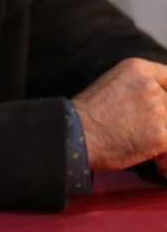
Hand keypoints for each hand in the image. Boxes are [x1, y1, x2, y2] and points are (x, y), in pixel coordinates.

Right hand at [73, 58, 166, 173]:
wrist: (73, 134)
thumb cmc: (86, 114)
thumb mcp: (110, 85)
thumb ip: (136, 88)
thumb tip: (155, 103)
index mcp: (138, 69)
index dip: (165, 95)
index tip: (162, 106)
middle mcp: (151, 87)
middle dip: (161, 121)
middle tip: (144, 131)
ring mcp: (158, 110)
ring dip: (161, 138)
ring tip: (148, 149)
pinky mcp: (161, 135)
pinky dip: (163, 159)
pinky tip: (154, 162)